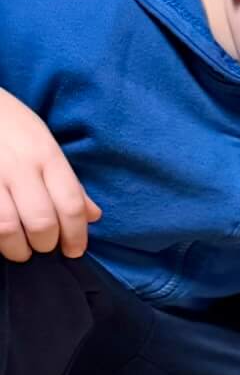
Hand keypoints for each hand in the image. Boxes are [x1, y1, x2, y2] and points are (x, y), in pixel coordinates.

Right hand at [0, 88, 98, 260]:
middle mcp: (19, 166)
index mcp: (45, 155)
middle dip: (46, 244)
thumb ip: (68, 180)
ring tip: (20, 249)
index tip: (74, 250)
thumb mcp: (43, 141)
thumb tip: (94, 215)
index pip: (71, 205)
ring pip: (8, 229)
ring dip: (18, 249)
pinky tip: (2, 238)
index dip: (76, 236)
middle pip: (42, 223)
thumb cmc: (9, 124)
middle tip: (44, 246)